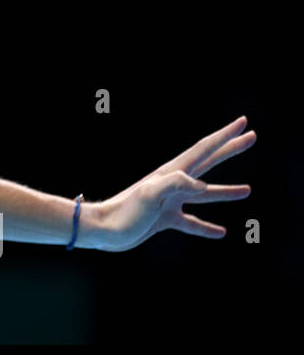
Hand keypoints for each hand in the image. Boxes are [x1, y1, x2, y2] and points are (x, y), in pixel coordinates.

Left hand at [85, 116, 254, 251]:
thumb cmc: (124, 210)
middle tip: (251, 137)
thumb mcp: (150, 193)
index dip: (224, 136)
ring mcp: (169, 201)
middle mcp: (173, 183)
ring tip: (248, 190)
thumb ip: (175, 184)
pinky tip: (221, 232)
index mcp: (172, 173)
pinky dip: (206, 227)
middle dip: (230, 149)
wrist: (103, 230)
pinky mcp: (164, 219)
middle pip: (208, 162)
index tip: (243, 123)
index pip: (204, 149)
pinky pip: (191, 223)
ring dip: (225, 191)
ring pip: (204, 194)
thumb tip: (202, 185)